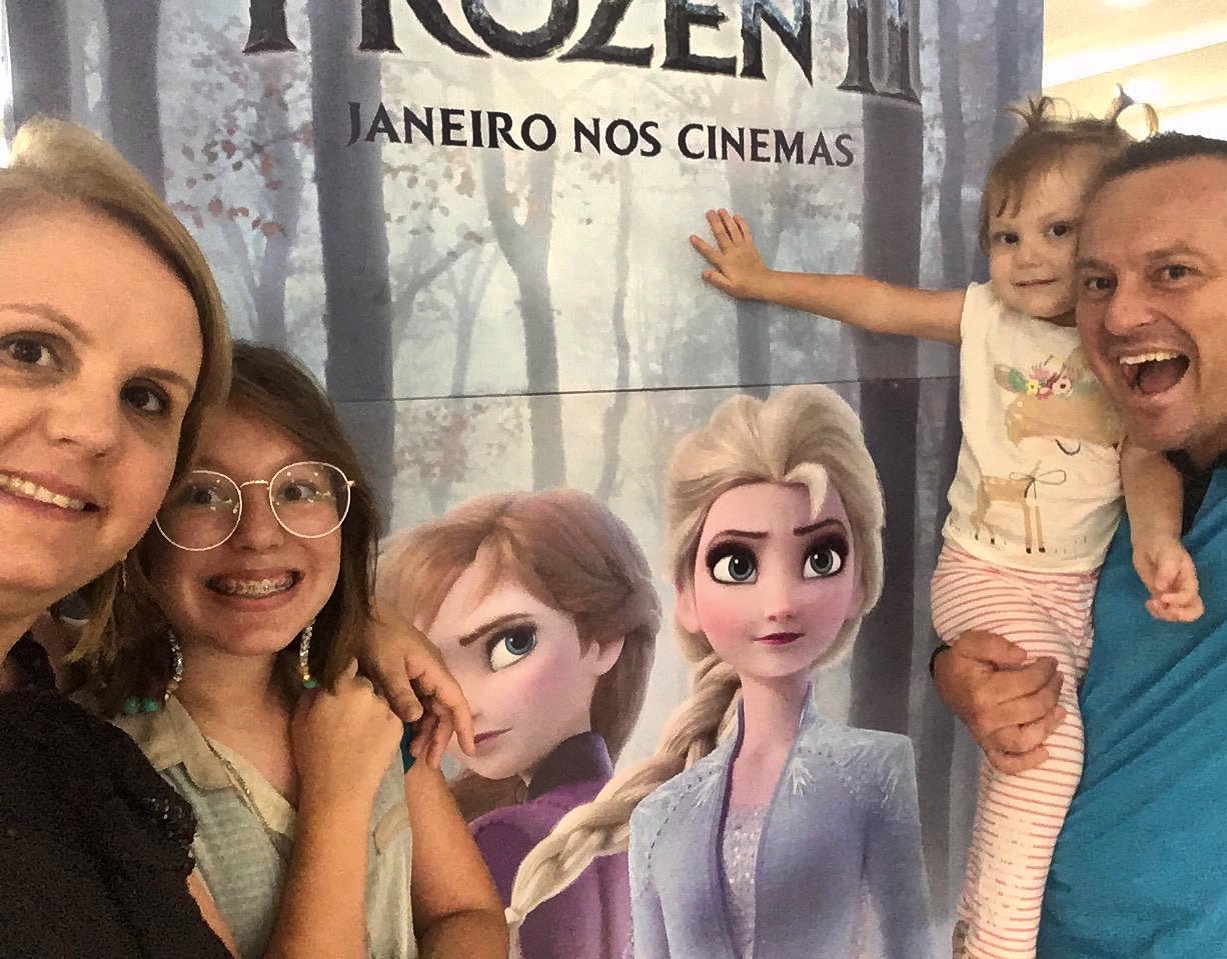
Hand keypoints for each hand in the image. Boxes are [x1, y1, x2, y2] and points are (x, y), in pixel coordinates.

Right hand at [292, 659, 402, 805]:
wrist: (338, 787)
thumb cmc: (312, 754)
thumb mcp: (300, 717)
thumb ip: (314, 692)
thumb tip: (324, 681)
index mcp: (340, 685)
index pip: (348, 666)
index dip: (346, 674)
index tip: (344, 681)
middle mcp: (366, 690)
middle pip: (367, 682)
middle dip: (360, 692)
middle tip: (351, 713)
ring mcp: (385, 707)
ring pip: (381, 699)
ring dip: (374, 708)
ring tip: (362, 731)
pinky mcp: (398, 724)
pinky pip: (392, 716)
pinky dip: (384, 724)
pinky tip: (372, 740)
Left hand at [357, 597, 475, 765]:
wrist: (359, 613)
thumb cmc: (375, 635)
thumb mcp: (386, 665)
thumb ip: (400, 692)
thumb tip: (416, 719)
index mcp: (433, 669)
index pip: (456, 702)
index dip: (465, 727)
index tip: (469, 751)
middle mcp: (432, 674)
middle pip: (444, 710)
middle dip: (439, 737)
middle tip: (427, 763)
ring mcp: (420, 675)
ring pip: (431, 709)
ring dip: (425, 731)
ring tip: (412, 754)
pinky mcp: (407, 677)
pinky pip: (418, 703)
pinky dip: (414, 721)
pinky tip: (405, 735)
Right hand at [689, 209, 772, 299]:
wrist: (763, 283)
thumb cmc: (744, 287)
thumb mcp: (728, 288)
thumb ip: (716, 280)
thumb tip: (703, 272)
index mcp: (725, 262)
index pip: (710, 252)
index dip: (701, 245)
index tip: (692, 236)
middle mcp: (732, 251)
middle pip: (721, 235)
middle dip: (715, 223)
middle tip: (709, 211)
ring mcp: (742, 247)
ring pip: (733, 230)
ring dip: (727, 219)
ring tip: (721, 210)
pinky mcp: (750, 245)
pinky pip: (745, 231)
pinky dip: (741, 223)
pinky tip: (737, 216)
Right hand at [932, 630, 1064, 773]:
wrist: (945, 681)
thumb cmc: (962, 662)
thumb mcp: (972, 642)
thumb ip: (995, 644)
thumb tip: (1022, 656)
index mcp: (982, 691)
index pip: (1027, 683)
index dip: (1045, 671)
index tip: (1051, 662)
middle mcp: (986, 718)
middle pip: (1033, 709)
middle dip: (1052, 690)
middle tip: (1057, 678)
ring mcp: (987, 736)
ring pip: (1026, 739)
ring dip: (1048, 724)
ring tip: (1060, 709)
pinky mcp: (988, 747)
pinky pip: (1008, 763)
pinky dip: (1028, 762)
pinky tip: (1046, 751)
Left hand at [1133, 537, 1203, 621]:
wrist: (1150, 543)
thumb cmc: (1162, 546)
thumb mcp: (1167, 553)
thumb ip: (1166, 570)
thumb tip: (1161, 588)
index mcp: (1189, 579)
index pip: (1190, 597)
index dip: (1178, 601)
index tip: (1162, 597)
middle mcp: (1183, 589)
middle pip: (1192, 611)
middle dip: (1179, 615)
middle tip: (1165, 609)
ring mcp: (1172, 594)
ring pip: (1176, 614)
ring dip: (1164, 615)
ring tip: (1151, 604)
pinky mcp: (1160, 596)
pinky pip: (1163, 611)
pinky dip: (1156, 612)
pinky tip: (1148, 603)